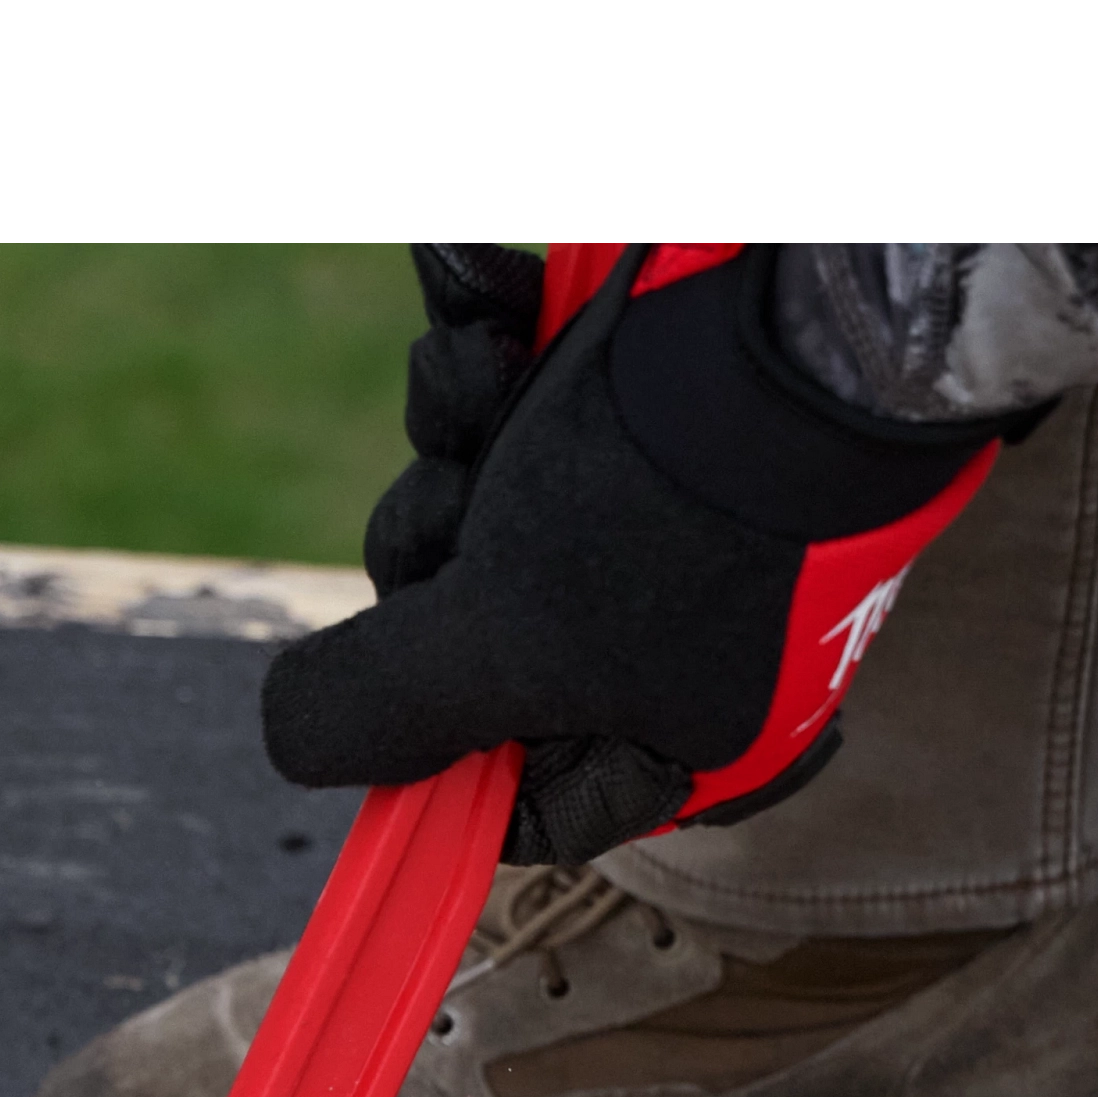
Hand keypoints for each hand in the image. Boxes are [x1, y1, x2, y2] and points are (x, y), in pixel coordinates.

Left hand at [263, 240, 997, 867]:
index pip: (525, 801)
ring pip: (472, 501)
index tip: (379, 710)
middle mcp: (668, 637)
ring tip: (498, 383)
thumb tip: (295, 739)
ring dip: (453, 429)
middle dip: (437, 555)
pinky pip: (501, 392)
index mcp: (677, 736)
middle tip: (465, 518)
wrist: (802, 295)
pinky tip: (487, 302)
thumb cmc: (672, 498)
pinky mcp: (630, 402)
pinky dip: (478, 342)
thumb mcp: (503, 640)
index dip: (434, 765)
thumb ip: (384, 712)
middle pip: (470, 642)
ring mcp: (650, 515)